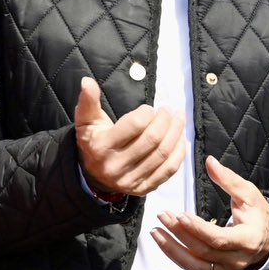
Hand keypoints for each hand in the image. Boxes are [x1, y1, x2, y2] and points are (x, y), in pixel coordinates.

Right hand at [75, 75, 185, 198]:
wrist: (93, 175)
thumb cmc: (94, 141)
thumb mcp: (86, 121)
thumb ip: (88, 101)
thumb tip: (87, 81)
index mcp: (101, 147)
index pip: (134, 126)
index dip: (147, 113)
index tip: (150, 108)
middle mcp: (115, 166)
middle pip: (152, 140)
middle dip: (166, 121)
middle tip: (169, 110)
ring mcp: (130, 180)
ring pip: (163, 154)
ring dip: (176, 133)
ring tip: (179, 119)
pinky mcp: (143, 188)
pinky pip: (168, 171)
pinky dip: (179, 154)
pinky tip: (182, 140)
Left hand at [151, 156, 268, 269]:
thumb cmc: (259, 215)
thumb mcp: (249, 194)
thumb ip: (229, 179)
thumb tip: (210, 162)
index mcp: (247, 238)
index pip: (219, 238)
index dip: (198, 229)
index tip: (181, 215)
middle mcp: (236, 258)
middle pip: (203, 250)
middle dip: (180, 233)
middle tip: (163, 216)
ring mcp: (226, 268)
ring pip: (195, 265)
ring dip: (172, 249)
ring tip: (156, 232)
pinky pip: (194, 268)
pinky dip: (176, 256)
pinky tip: (164, 242)